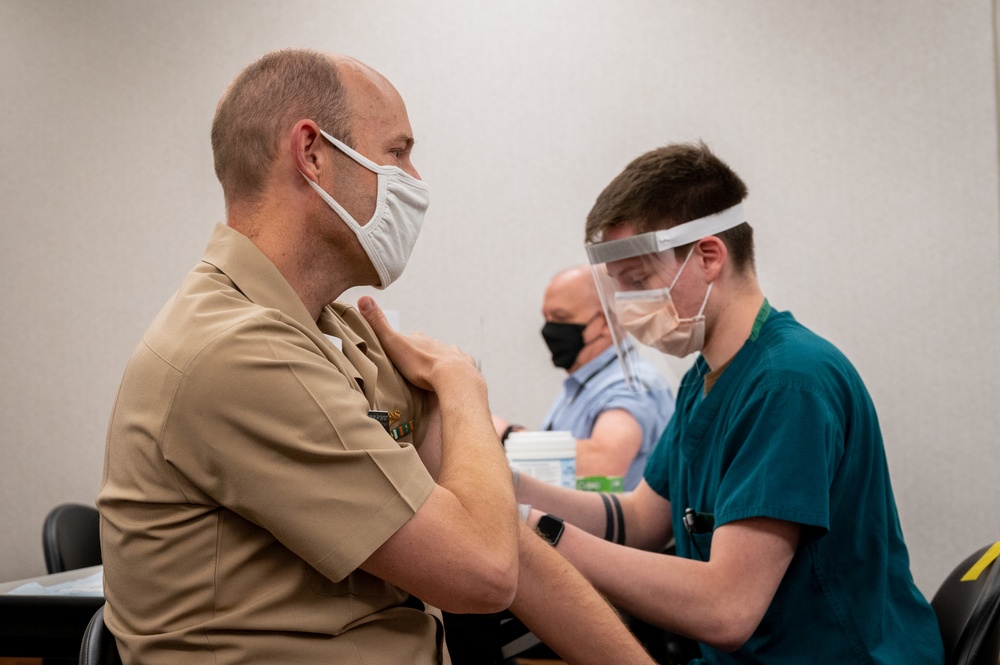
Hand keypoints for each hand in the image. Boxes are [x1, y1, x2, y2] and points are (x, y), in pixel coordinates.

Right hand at [357, 296, 478, 391]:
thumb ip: (378, 324)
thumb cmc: (421, 364)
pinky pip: (462, 365)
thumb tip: (362, 297)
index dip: (403, 344)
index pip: (409, 338)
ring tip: (433, 373)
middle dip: (422, 353)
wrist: (452, 377)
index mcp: (420, 338)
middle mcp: (438, 343)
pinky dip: (456, 370)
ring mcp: (453, 353)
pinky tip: (453, 377)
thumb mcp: (393, 343)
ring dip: (439, 361)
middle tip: (415, 366)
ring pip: (445, 354)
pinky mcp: (466, 365)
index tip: (398, 352)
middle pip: (428, 346)